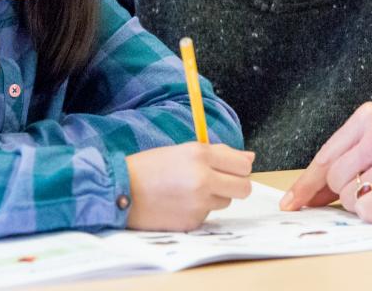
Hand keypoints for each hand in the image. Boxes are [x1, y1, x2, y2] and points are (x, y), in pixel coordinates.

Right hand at [124, 142, 254, 230]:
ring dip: (215, 197)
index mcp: (200, 154)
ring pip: (226, 202)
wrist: (121, 191)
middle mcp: (203, 178)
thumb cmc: (150, 168)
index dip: (239, 168)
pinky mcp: (192, 221)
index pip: (243, 165)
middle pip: (244, 188)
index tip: (230, 170)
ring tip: (189, 191)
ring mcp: (198, 202)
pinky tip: (179, 204)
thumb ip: (218, 154)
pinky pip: (208, 215)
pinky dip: (199, 210)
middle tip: (219, 183)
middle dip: (236, 185)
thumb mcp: (183, 151)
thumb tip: (250, 158)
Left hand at [279, 102, 371, 221]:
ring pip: (348, 195)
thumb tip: (313, 191)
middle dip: (343, 193)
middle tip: (369, 192)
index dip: (306, 183)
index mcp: (369, 117)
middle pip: (334, 177)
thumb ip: (353, 155)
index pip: (325, 155)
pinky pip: (367, 210)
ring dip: (363, 203)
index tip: (292, 201)